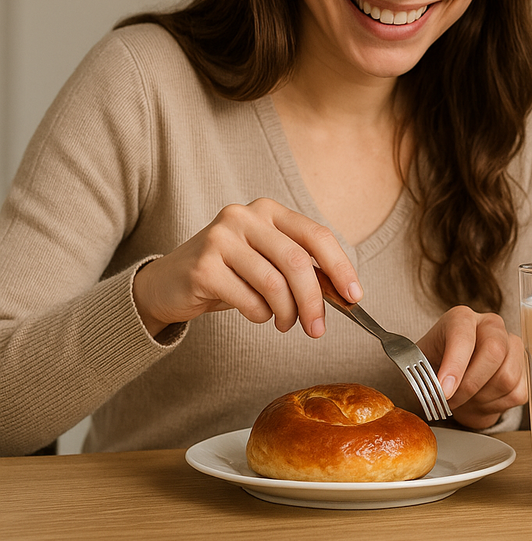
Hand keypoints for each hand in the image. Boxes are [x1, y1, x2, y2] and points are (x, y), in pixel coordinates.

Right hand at [132, 198, 359, 338]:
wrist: (168, 284)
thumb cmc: (230, 274)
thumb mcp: (268, 262)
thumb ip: (301, 269)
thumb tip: (343, 294)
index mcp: (269, 211)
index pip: (316, 235)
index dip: (340, 267)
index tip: (354, 296)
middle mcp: (245, 216)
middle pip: (297, 262)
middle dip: (314, 301)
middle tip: (318, 329)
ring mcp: (221, 238)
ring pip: (274, 284)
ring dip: (287, 313)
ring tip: (285, 324)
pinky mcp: (203, 266)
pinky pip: (248, 300)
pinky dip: (260, 316)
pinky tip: (257, 315)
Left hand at [417, 306, 526, 429]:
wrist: (451, 384)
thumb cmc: (435, 371)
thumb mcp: (420, 369)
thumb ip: (421, 377)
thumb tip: (432, 391)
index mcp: (461, 319)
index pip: (463, 334)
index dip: (455, 364)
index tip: (444, 391)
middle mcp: (491, 326)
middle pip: (494, 352)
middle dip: (469, 386)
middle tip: (450, 402)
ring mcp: (512, 346)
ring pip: (506, 377)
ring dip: (481, 399)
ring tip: (464, 400)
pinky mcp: (524, 370)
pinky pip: (516, 394)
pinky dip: (495, 406)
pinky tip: (480, 401)